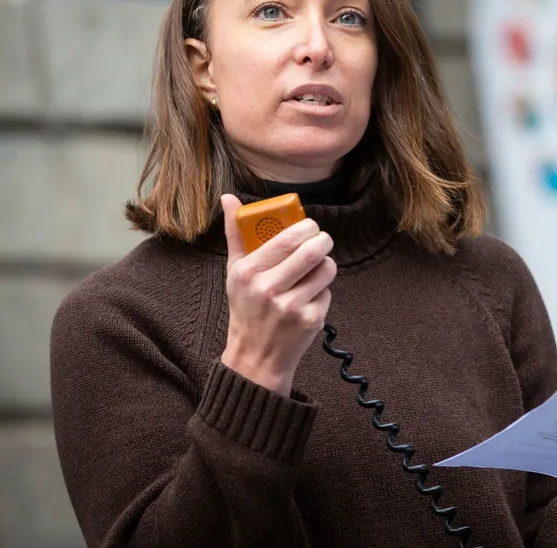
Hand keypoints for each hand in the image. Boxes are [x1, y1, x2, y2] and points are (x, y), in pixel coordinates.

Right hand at [219, 194, 335, 396]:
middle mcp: (269, 289)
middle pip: (313, 250)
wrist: (255, 357)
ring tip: (314, 269)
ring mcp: (291, 307)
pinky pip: (328, 292)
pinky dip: (322, 291)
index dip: (306, 227)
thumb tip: (228, 197)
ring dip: (325, 265)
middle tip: (321, 240)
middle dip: (323, 239)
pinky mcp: (310, 320)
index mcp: (248, 272)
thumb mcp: (234, 271)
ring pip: (326, 269)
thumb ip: (235, 234)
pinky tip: (307, 298)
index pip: (288, 238)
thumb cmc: (246, 307)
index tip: (309, 226)